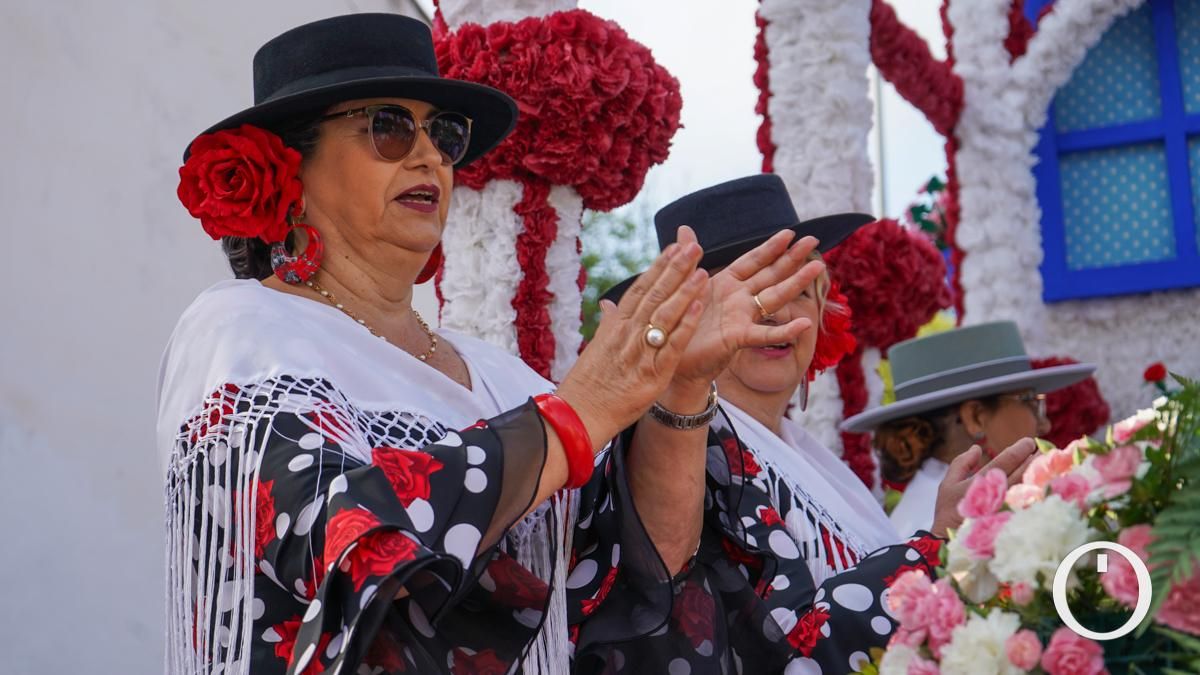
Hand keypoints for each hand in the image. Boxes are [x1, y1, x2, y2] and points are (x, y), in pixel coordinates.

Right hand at [556, 240, 707, 449]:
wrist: (579, 415)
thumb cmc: (587, 384)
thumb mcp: (596, 348)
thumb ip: (607, 324)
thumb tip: (608, 305)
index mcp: (615, 326)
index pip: (640, 289)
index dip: (659, 267)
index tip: (674, 247)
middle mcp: (627, 333)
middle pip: (655, 294)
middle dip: (675, 269)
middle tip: (693, 246)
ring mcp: (640, 352)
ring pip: (665, 314)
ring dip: (685, 291)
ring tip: (702, 270)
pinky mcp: (653, 373)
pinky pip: (672, 344)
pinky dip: (686, 324)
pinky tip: (699, 306)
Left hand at [668, 226, 823, 390]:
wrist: (673, 356)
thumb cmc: (681, 322)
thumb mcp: (683, 285)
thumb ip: (688, 257)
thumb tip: (684, 228)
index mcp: (726, 284)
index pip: (752, 261)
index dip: (770, 247)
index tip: (789, 233)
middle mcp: (739, 299)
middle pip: (770, 274)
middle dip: (791, 258)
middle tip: (813, 240)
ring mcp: (741, 318)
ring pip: (774, 297)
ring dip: (796, 282)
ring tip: (818, 267)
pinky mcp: (737, 338)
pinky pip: (764, 335)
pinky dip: (785, 331)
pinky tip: (803, 325)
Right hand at [930, 437, 1038, 536]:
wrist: (949, 543)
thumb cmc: (948, 512)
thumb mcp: (947, 484)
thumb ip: (961, 464)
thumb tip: (976, 448)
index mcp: (981, 481)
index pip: (1006, 460)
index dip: (1019, 449)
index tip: (1029, 442)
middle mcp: (997, 493)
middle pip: (1022, 472)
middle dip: (1034, 460)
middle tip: (1042, 452)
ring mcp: (1007, 509)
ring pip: (1028, 488)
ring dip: (1038, 476)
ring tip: (1047, 467)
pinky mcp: (1012, 522)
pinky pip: (1029, 505)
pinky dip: (1037, 495)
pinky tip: (1044, 489)